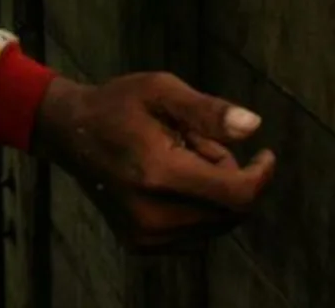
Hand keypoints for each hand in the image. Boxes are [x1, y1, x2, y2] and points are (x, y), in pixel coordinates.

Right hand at [33, 73, 275, 250]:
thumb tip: (254, 128)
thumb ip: (208, 110)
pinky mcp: (141, 245)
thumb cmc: (119, 104)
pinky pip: (197, 235)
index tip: (265, 153)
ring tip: (179, 159)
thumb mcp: (161, 89)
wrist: (69, 133)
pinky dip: (199, 209)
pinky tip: (172, 183)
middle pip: (230, 212)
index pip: (236, 195)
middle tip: (195, 142)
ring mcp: (145, 236)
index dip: (261, 176)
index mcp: (159, 174)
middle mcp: (153, 215)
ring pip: (217, 226)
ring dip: (213, 193)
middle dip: (228, 175)